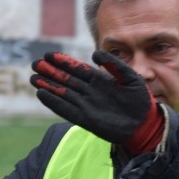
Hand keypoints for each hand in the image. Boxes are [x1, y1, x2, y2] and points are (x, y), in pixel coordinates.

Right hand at [30, 50, 164, 153]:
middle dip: (51, 72)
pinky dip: (54, 103)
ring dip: (48, 86)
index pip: (78, 69)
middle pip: (66, 80)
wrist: (145, 124)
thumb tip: (94, 55)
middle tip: (35, 64)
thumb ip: (114, 64)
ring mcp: (87, 105)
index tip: (49, 55)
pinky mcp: (86, 119)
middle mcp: (90, 92)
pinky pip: (66, 110)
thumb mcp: (131, 77)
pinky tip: (41, 94)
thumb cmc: (140, 100)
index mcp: (100, 80)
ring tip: (33, 78)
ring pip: (63, 93)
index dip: (64, 62)